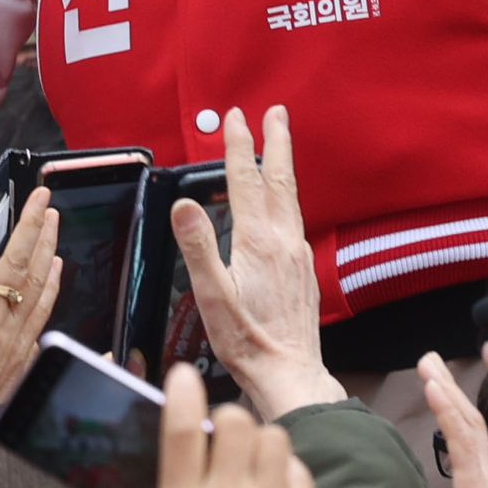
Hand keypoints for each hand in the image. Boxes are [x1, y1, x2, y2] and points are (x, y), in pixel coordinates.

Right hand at [0, 185, 55, 413]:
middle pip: (16, 263)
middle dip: (30, 223)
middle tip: (40, 194)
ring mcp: (14, 335)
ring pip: (38, 283)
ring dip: (47, 246)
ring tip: (53, 217)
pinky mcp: (25, 349)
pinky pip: (45, 309)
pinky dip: (54, 284)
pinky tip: (57, 266)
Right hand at [176, 108, 344, 413]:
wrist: (290, 374)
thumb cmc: (247, 342)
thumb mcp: (212, 297)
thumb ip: (198, 248)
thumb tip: (184, 206)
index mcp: (258, 243)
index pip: (246, 182)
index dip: (238, 147)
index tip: (235, 117)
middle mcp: (284, 243)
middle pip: (280, 181)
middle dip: (276, 142)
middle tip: (275, 112)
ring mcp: (298, 257)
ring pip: (291, 198)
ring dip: (283, 166)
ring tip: (280, 145)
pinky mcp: (303, 272)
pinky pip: (295, 220)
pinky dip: (287, 196)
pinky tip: (284, 204)